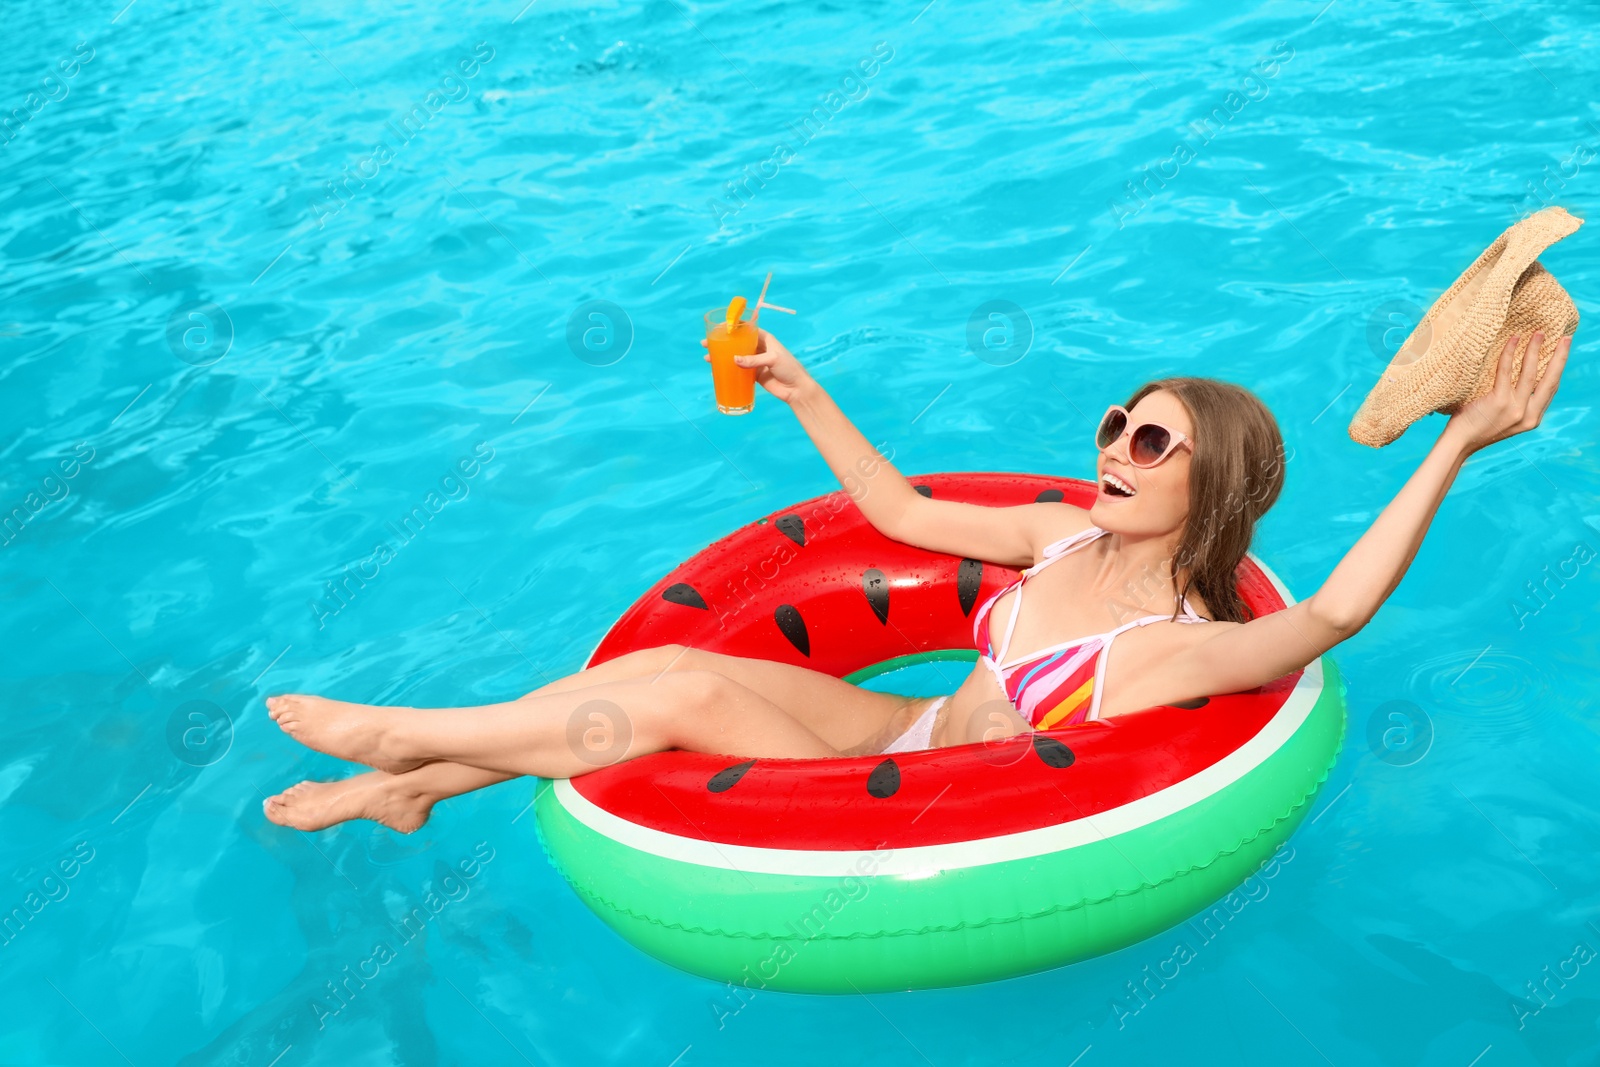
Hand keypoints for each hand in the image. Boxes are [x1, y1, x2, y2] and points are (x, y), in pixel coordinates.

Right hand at [700, 328, 811, 404]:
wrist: (796, 389)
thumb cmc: (789, 369)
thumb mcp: (773, 360)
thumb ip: (754, 360)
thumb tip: (735, 360)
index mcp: (765, 339)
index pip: (746, 329)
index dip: (733, 327)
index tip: (719, 327)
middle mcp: (758, 348)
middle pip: (737, 343)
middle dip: (722, 342)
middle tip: (706, 343)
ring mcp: (755, 362)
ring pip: (735, 356)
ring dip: (722, 356)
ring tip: (708, 357)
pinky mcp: (754, 375)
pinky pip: (738, 370)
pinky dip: (728, 369)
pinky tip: (717, 370)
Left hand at [1444, 331, 1570, 454]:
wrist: (1458, 443)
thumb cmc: (1475, 426)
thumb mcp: (1503, 417)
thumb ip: (1515, 402)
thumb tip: (1519, 373)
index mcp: (1532, 419)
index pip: (1551, 389)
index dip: (1558, 369)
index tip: (1563, 352)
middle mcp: (1528, 415)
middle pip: (1550, 380)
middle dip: (1560, 357)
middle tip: (1564, 338)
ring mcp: (1514, 409)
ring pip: (1530, 373)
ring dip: (1535, 349)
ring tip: (1539, 333)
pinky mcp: (1499, 402)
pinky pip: (1505, 371)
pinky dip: (1509, 353)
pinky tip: (1513, 340)